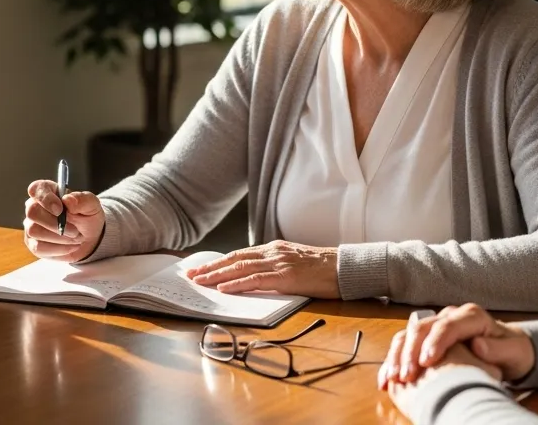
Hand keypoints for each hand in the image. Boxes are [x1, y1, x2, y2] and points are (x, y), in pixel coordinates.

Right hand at [23, 180, 103, 261]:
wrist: (90, 238)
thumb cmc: (87, 217)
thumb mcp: (91, 205)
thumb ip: (82, 199)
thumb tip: (68, 200)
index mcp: (48, 191)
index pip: (36, 189)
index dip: (45, 199)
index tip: (60, 209)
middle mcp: (35, 207)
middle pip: (32, 212)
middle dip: (55, 223)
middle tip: (74, 229)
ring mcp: (31, 226)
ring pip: (34, 231)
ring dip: (59, 237)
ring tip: (74, 237)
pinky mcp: (33, 244)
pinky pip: (38, 247)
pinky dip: (58, 249)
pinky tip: (69, 246)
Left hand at [184, 240, 339, 298]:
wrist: (346, 268)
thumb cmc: (323, 270)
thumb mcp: (294, 263)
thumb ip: (274, 268)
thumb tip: (253, 280)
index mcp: (274, 249)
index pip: (239, 254)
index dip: (218, 262)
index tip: (201, 269)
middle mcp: (273, 252)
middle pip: (234, 259)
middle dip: (210, 268)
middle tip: (191, 275)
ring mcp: (279, 263)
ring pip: (240, 267)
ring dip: (217, 276)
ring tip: (200, 282)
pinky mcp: (286, 276)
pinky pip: (256, 280)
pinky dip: (237, 284)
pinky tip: (223, 289)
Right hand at [378, 303, 535, 388]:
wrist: (508, 350)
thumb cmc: (512, 351)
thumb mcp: (513, 351)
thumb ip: (498, 349)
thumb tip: (478, 345)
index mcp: (470, 316)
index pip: (447, 326)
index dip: (434, 343)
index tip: (427, 362)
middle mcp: (449, 317)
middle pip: (421, 328)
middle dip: (410, 352)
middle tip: (406, 375)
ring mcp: (435, 326)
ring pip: (407, 334)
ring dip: (396, 356)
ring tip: (392, 378)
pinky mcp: (426, 339)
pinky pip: (404, 346)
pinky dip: (394, 362)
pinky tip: (387, 378)